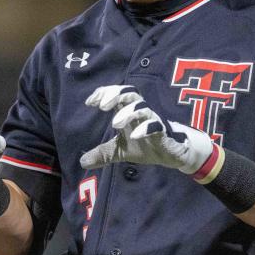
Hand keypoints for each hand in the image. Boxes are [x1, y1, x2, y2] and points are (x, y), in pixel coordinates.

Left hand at [79, 85, 213, 173]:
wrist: (171, 154)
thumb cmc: (145, 144)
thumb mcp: (120, 150)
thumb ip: (103, 153)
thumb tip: (82, 162)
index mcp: (130, 111)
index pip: (117, 94)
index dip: (104, 93)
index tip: (89, 102)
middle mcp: (141, 112)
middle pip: (130, 93)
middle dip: (116, 95)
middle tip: (102, 106)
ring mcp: (153, 121)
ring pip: (142, 108)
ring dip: (128, 112)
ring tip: (115, 123)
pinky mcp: (163, 133)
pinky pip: (156, 125)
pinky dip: (145, 128)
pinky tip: (135, 136)